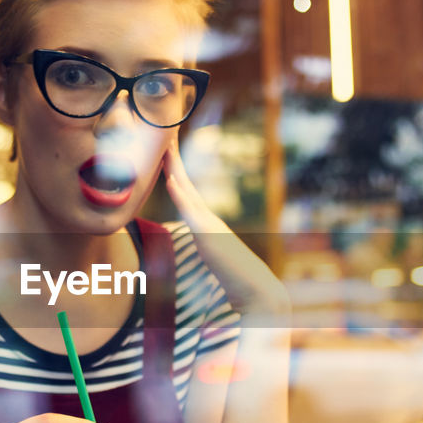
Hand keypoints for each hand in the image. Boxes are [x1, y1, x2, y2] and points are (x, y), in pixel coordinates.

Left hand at [163, 137, 288, 318]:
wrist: (259, 291)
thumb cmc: (238, 280)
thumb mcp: (215, 261)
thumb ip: (208, 249)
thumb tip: (202, 247)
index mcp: (207, 223)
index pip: (186, 191)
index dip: (174, 170)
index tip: (164, 149)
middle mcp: (208, 218)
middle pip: (184, 182)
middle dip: (172, 157)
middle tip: (163, 131)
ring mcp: (209, 225)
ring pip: (186, 190)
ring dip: (173, 167)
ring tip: (163, 145)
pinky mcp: (210, 236)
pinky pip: (192, 212)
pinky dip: (180, 194)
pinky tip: (170, 179)